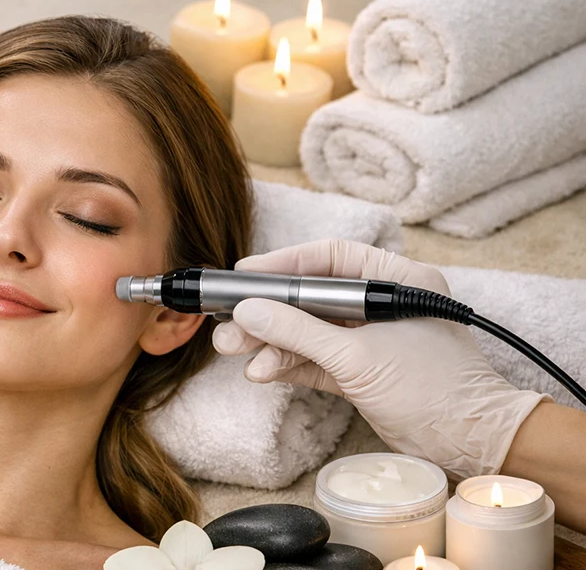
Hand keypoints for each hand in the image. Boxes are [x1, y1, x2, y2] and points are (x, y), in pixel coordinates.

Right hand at [211, 239, 549, 478]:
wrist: (470, 443)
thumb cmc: (434, 390)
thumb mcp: (357, 356)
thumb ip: (298, 332)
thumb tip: (249, 312)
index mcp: (397, 280)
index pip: (331, 258)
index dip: (284, 264)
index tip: (245, 275)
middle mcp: (383, 305)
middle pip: (312, 298)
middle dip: (269, 313)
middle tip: (230, 322)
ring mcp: (372, 340)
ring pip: (309, 332)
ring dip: (272, 343)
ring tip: (234, 352)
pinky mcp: (363, 372)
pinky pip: (316, 361)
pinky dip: (289, 365)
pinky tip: (261, 370)